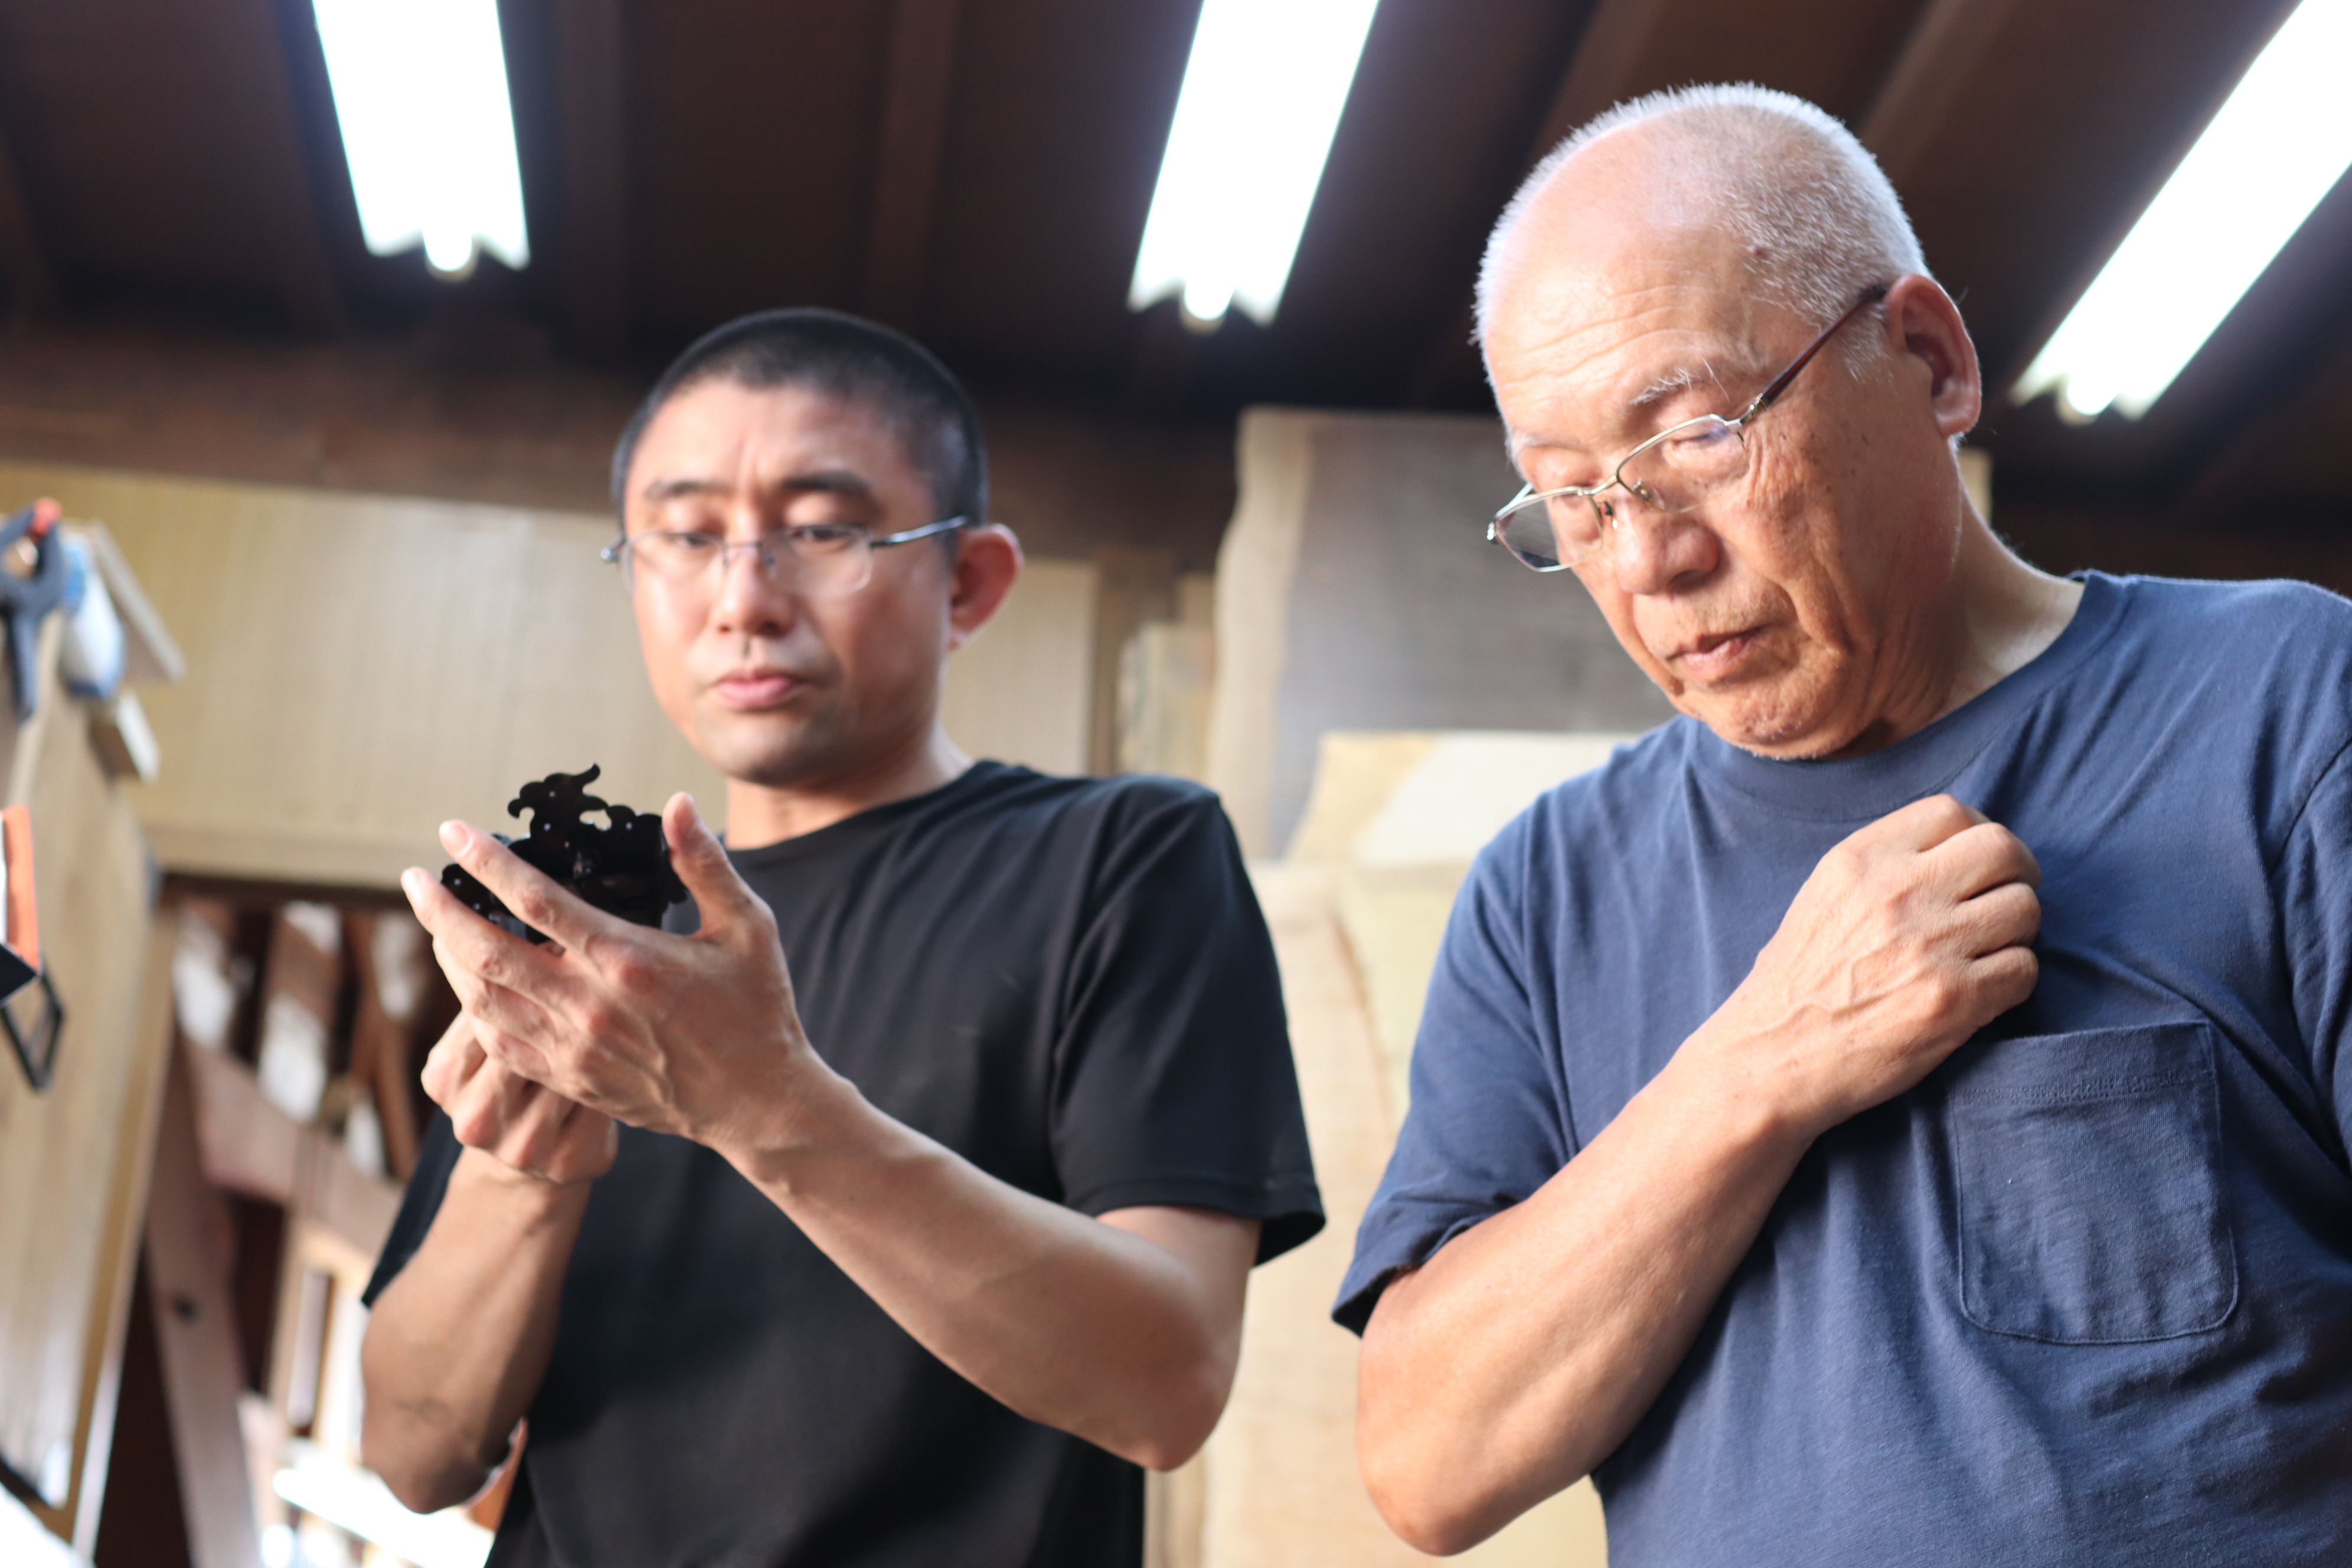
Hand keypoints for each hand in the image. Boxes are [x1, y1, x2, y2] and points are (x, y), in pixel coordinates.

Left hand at [400, 793, 827, 1162]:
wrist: (757, 1102)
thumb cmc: (756, 1008)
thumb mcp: (746, 926)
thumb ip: (704, 864)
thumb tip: (676, 804)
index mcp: (628, 958)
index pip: (535, 900)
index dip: (486, 862)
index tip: (453, 832)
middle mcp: (589, 1004)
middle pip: (487, 950)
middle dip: (441, 909)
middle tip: (414, 879)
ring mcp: (574, 1048)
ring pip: (483, 997)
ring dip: (449, 956)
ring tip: (435, 923)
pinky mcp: (570, 1079)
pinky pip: (500, 1042)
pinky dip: (474, 1008)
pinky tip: (468, 983)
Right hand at [1699, 794, 2039, 1136]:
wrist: (1772, 1058)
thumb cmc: (1796, 984)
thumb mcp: (1822, 899)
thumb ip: (1882, 867)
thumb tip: (1953, 853)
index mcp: (1860, 861)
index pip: (1950, 812)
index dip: (1979, 831)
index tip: (1980, 861)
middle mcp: (1897, 892)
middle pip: (2001, 849)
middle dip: (2018, 873)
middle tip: (2007, 898)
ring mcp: (1931, 944)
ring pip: (2024, 908)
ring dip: (2017, 930)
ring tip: (1989, 951)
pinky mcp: (1956, 998)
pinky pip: (2024, 967)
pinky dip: (2013, 978)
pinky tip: (1984, 990)